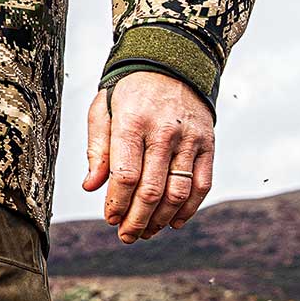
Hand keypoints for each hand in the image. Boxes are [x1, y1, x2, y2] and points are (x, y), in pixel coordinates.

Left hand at [82, 71, 214, 244]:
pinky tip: (173, 221)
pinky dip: (189, 209)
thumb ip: (98, 149)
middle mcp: (164, 132)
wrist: (171, 64)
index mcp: (132, 122)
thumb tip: (91, 187)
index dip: (117, 203)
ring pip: (178, 193)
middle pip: (152, 190)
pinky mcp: (208, 144)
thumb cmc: (129, 93)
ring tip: (146, 232)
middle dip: (137, 220)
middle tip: (126, 236)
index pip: (125, 174)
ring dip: (161, 219)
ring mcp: (190, 139)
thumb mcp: (102, 110)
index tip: (110, 218)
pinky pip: (201, 185)